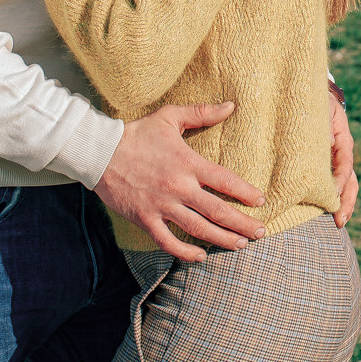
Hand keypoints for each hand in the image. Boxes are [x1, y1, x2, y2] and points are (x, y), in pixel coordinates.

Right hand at [97, 102, 268, 260]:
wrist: (100, 152)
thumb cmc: (137, 133)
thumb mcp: (170, 117)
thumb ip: (202, 113)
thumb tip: (231, 105)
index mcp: (188, 163)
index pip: (225, 181)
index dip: (246, 193)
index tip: (261, 202)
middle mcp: (178, 187)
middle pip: (218, 211)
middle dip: (242, 224)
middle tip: (260, 232)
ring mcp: (162, 206)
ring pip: (198, 229)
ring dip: (222, 239)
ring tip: (239, 245)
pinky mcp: (145, 219)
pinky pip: (168, 241)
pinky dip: (185, 252)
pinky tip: (200, 256)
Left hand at [329, 86, 357, 226]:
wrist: (309, 99)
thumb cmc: (315, 102)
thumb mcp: (322, 107)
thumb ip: (324, 122)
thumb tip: (326, 141)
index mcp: (343, 140)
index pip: (345, 163)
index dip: (341, 179)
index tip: (335, 193)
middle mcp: (341, 155)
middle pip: (350, 181)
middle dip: (347, 201)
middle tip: (340, 220)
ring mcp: (334, 163)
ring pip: (344, 187)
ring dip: (342, 205)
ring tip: (338, 223)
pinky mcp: (324, 168)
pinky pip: (330, 185)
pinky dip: (329, 200)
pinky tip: (324, 214)